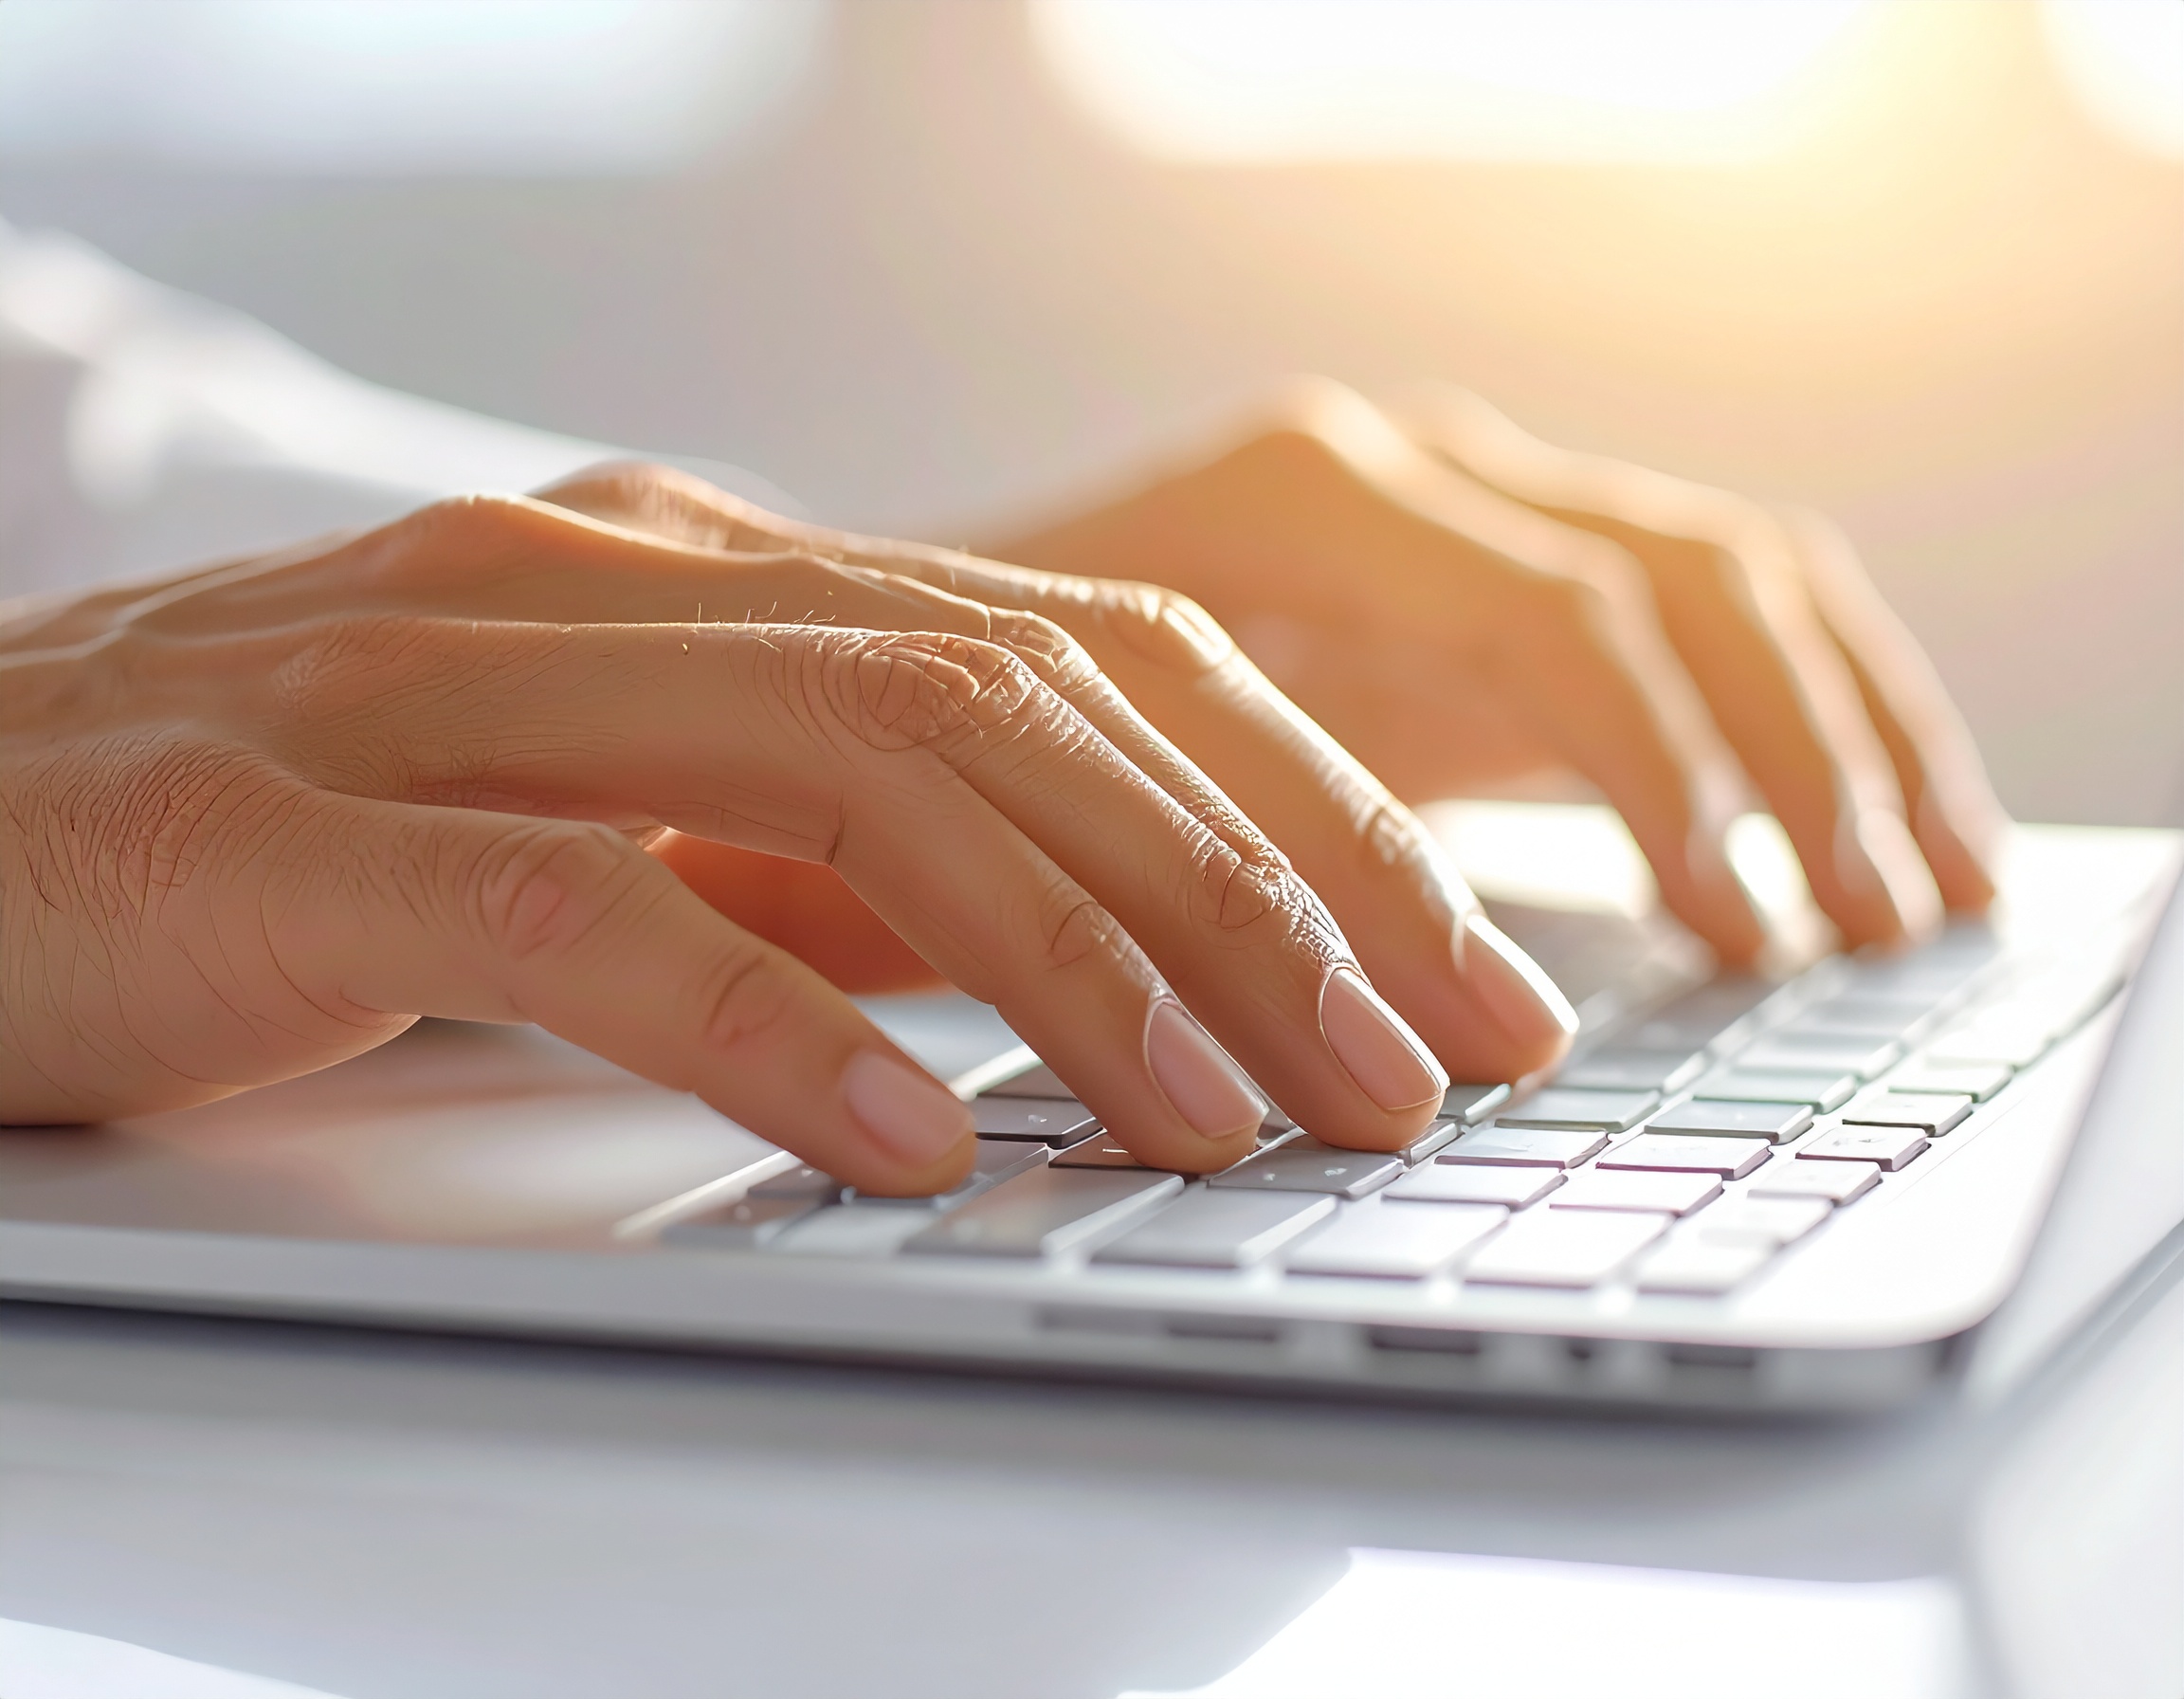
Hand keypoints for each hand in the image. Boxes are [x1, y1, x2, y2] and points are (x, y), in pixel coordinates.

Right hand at [0, 484, 1572, 1189]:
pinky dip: (769, 1022)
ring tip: (1238, 1116)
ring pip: (850, 774)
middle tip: (1423, 1061)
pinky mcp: (280, 824)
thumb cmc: (276, 839)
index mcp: (706, 572)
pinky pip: (582, 911)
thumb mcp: (610, 821)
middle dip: (1259, 891)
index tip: (1451, 972)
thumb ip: (810, 855)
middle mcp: (606, 582)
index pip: (1086, 656)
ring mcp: (438, 684)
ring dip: (1078, 957)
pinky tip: (920, 1140)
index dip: (1301, 810)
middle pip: (1022, 704)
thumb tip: (1056, 956)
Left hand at [989, 381, 2004, 961]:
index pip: (1555, 617)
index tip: (1731, 925)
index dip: (1662, 774)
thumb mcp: (1057, 772)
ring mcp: (1461, 519)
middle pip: (1674, 582)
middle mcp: (1405, 476)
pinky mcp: (1493, 596)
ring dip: (1840, 734)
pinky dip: (1794, 721)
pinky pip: (1695, 620)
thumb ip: (1206, 851)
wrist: (904, 646)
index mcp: (1305, 495)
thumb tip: (1341, 1018)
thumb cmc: (956, 724)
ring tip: (1919, 899)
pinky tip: (1855, 839)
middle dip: (1788, 760)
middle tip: (1861, 929)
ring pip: (1722, 583)